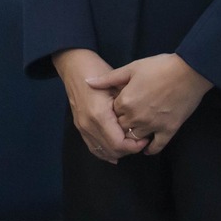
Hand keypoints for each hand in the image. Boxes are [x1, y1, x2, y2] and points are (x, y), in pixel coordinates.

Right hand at [53, 48, 150, 162]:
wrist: (75, 65)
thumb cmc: (98, 70)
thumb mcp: (118, 84)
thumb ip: (128, 107)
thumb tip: (142, 125)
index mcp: (99, 115)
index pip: (119, 143)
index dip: (134, 146)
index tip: (145, 138)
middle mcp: (88, 124)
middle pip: (112, 150)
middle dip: (129, 150)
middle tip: (141, 141)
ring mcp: (82, 126)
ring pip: (102, 151)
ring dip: (118, 152)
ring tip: (131, 144)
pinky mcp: (79, 126)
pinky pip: (92, 147)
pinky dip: (105, 152)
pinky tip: (116, 154)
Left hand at [88, 53, 212, 154]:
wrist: (189, 72)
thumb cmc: (159, 66)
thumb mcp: (131, 68)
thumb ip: (108, 79)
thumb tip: (88, 82)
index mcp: (125, 102)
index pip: (110, 114)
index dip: (112, 111)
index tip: (116, 108)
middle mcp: (136, 117)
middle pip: (121, 128)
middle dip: (120, 125)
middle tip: (122, 123)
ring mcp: (153, 125)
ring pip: (135, 138)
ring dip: (133, 137)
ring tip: (132, 134)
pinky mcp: (169, 130)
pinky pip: (156, 146)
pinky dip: (150, 149)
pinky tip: (146, 147)